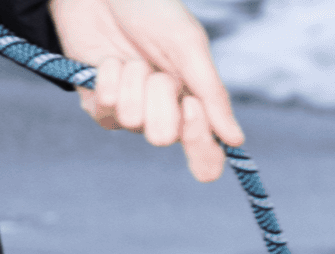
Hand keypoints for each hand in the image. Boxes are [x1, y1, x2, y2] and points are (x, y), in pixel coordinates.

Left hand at [46, 0, 244, 182]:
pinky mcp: (98, 106)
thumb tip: (235, 141)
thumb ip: (211, 93)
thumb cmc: (151, 10)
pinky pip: (104, 106)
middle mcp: (162, 117)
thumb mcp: (188, 44)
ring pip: (131, 120)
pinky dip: (108, 75)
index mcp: (192, 106)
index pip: (204, 157)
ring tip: (131, 57)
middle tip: (155, 68)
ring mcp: (129, 114)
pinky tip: (108, 60)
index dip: (198, 141)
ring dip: (132, 78)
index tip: (189, 105)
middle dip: (158, 95)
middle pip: (162, 137)